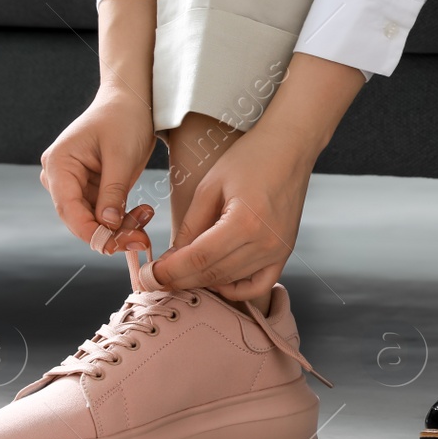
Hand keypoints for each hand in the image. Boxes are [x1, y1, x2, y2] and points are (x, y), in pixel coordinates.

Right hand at [40, 87, 156, 253]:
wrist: (132, 101)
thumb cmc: (123, 118)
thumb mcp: (121, 156)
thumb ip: (113, 192)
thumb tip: (107, 226)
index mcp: (58, 165)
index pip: (68, 209)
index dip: (90, 232)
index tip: (115, 246)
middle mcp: (60, 176)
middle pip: (79, 218)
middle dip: (110, 233)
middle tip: (142, 240)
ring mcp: (75, 183)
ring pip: (93, 220)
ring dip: (120, 226)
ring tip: (147, 216)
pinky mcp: (92, 187)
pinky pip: (104, 212)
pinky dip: (123, 218)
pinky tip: (143, 213)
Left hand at [150, 119, 317, 301]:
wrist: (289, 149)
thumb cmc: (249, 159)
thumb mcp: (209, 186)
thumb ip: (190, 225)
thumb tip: (171, 260)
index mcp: (245, 222)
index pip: (198, 259)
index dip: (170, 271)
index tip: (148, 276)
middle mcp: (265, 242)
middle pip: (214, 275)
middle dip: (180, 281)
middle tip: (154, 280)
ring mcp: (278, 250)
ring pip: (232, 281)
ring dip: (202, 283)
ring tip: (179, 275)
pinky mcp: (285, 252)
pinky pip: (259, 285)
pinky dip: (236, 289)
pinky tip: (216, 280)